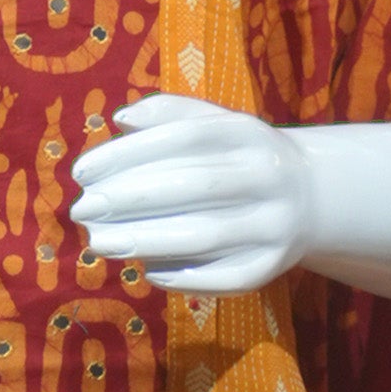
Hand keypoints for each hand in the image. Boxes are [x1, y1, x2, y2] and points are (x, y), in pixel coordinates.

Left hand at [67, 94, 309, 295]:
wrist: (309, 197)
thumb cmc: (239, 158)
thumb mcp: (216, 124)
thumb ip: (170, 114)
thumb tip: (119, 120)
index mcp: (249, 133)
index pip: (181, 138)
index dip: (127, 154)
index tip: (81, 172)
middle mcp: (267, 176)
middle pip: (192, 186)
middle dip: (129, 198)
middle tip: (81, 210)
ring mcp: (274, 224)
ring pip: (205, 234)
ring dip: (145, 241)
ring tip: (99, 242)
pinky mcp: (273, 266)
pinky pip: (223, 277)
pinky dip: (182, 277)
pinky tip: (147, 271)